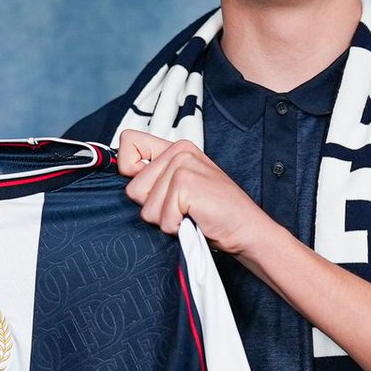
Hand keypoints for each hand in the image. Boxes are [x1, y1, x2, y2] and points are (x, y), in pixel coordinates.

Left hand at [116, 128, 266, 255]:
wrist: (246, 229)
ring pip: (146, 207)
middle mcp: (179, 152)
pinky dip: (176, 228)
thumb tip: (123, 176)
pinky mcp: (185, 185)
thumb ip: (156, 177)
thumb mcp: (183, 188)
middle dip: (153, 208)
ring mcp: (182, 166)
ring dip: (165, 220)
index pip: (128, 142)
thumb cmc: (215, 213)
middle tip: (180, 209)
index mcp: (176, 148)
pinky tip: (195, 219)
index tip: (147, 188)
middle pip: (132, 188)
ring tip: (189, 214)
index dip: (127, 170)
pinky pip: (161, 218)